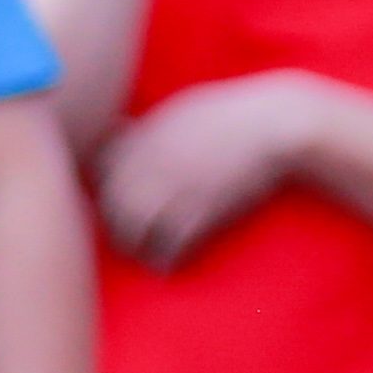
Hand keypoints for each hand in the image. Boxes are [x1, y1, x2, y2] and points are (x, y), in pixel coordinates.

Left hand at [94, 73, 326, 265]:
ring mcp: (173, 188)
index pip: (99, 171)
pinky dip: (167, 257)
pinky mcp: (199, 210)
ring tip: (147, 256)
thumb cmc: (231, 114)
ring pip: (134, 229)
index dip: (103, 191)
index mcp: (142, 136)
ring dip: (138, 246)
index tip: (114, 205)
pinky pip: (169, 243)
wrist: (272, 124)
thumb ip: (147, 128)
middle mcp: (148, 163)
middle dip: (117, 226)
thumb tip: (122, 132)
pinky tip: (171, 262)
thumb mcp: (179, 111)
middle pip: (111, 205)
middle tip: (129, 240)